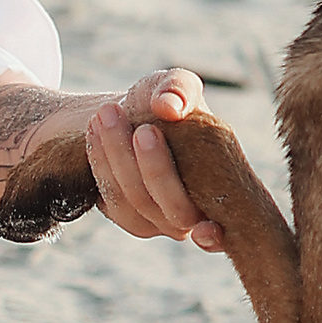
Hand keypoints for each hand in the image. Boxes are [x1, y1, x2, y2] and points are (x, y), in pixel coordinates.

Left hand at [86, 68, 224, 249]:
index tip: (208, 230)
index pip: (226, 231)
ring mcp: (157, 223)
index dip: (216, 238)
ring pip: (135, 204)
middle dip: (155, 170)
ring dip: (118, 159)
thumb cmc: (166, 103)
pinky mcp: (126, 217)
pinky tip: (95, 130)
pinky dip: (101, 163)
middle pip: (174, 210)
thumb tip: (169, 108)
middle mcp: (192, 217)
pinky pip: (111, 200)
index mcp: (222, 192)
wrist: (129, 114)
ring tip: (107, 115)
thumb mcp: (176, 85)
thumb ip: (180, 89)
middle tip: (142, 128)